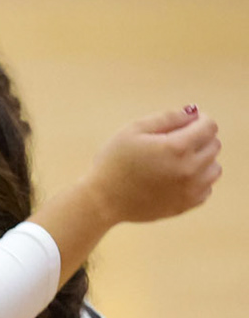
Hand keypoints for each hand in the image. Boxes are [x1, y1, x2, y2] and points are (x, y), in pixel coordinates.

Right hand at [85, 105, 221, 223]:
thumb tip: (193, 112)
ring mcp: (190, 189)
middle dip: (199, 139)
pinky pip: (207, 188)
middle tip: (175, 142)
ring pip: (214, 168)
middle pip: (214, 146)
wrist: (102, 201)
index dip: (199, 120)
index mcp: (176, 147)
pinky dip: (197, 181)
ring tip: (177, 162)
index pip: (209, 127)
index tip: (186, 123)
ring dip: (202, 160)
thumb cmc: (113, 162)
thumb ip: (166, 118)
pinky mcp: (187, 205)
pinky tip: (176, 178)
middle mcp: (190, 169)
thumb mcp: (133, 130)